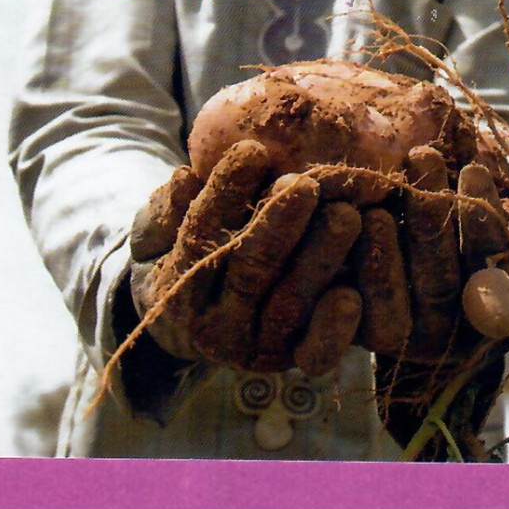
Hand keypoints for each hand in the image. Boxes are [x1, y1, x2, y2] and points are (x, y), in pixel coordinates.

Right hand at [129, 140, 365, 375]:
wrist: (195, 326)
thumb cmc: (181, 257)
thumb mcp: (155, 236)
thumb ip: (165, 211)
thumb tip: (182, 178)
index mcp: (174, 291)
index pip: (200, 236)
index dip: (224, 193)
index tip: (252, 150)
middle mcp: (213, 327)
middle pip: (248, 272)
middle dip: (278, 224)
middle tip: (306, 183)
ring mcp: (256, 347)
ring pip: (288, 304)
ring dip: (319, 260)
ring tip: (347, 215)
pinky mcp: (293, 359)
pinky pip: (315, 351)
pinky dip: (333, 328)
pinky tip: (353, 293)